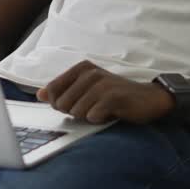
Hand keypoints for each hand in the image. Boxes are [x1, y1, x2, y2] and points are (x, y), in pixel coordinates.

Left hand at [37, 60, 174, 123]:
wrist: (149, 99)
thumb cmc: (115, 96)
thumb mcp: (87, 90)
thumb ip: (63, 91)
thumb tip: (40, 95)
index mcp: (82, 68)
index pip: (52, 90)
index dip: (59, 104)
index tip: (76, 105)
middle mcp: (91, 73)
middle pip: (62, 103)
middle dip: (74, 112)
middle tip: (93, 108)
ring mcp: (102, 84)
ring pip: (76, 111)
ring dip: (88, 117)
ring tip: (102, 110)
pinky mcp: (113, 97)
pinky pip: (92, 116)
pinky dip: (99, 120)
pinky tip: (110, 114)